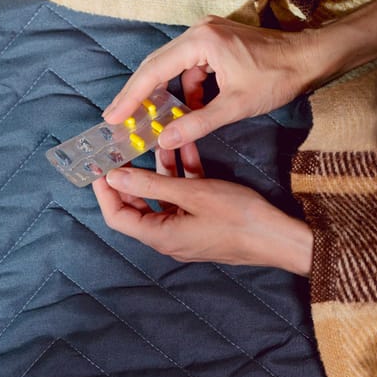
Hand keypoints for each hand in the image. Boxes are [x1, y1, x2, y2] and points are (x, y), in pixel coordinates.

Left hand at [91, 154, 313, 275]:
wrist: (278, 237)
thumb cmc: (237, 218)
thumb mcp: (192, 194)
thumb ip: (151, 185)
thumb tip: (114, 177)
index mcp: (160, 236)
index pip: (117, 216)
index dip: (104, 191)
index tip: (98, 166)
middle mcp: (169, 236)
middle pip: (138, 205)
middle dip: (132, 176)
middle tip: (125, 149)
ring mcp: (187, 229)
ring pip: (164, 196)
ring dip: (162, 169)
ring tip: (161, 140)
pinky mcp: (203, 221)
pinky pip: (185, 197)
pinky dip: (184, 175)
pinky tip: (188, 149)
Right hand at [103, 0, 376, 148]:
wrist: (311, 59)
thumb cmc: (278, 78)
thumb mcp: (235, 106)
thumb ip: (196, 123)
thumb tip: (163, 139)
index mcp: (201, 41)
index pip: (154, 70)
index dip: (131, 96)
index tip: (112, 116)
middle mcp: (199, 31)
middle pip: (158, 64)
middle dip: (140, 94)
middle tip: (119, 119)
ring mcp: (208, 34)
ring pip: (174, 67)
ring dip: (167, 94)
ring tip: (153, 121)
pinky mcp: (217, 41)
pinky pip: (191, 67)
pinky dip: (187, 89)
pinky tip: (189, 110)